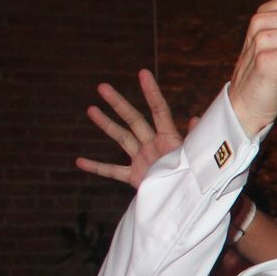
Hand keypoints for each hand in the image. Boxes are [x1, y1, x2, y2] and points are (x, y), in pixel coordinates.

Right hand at [77, 69, 191, 189]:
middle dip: (118, 104)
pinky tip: (79, 161)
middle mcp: (153, 145)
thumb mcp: (196, 157)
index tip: (143, 73)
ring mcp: (142, 159)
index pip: (159, 111)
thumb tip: (197, 118)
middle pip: (133, 120)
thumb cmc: (195, 178)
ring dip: (106, 125)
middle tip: (102, 87)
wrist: (188, 202)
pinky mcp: (135, 177)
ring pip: (121, 138)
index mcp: (169, 138)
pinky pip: (112, 171)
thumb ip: (195, 138)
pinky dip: (97, 167)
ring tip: (90, 109)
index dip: (152, 93)